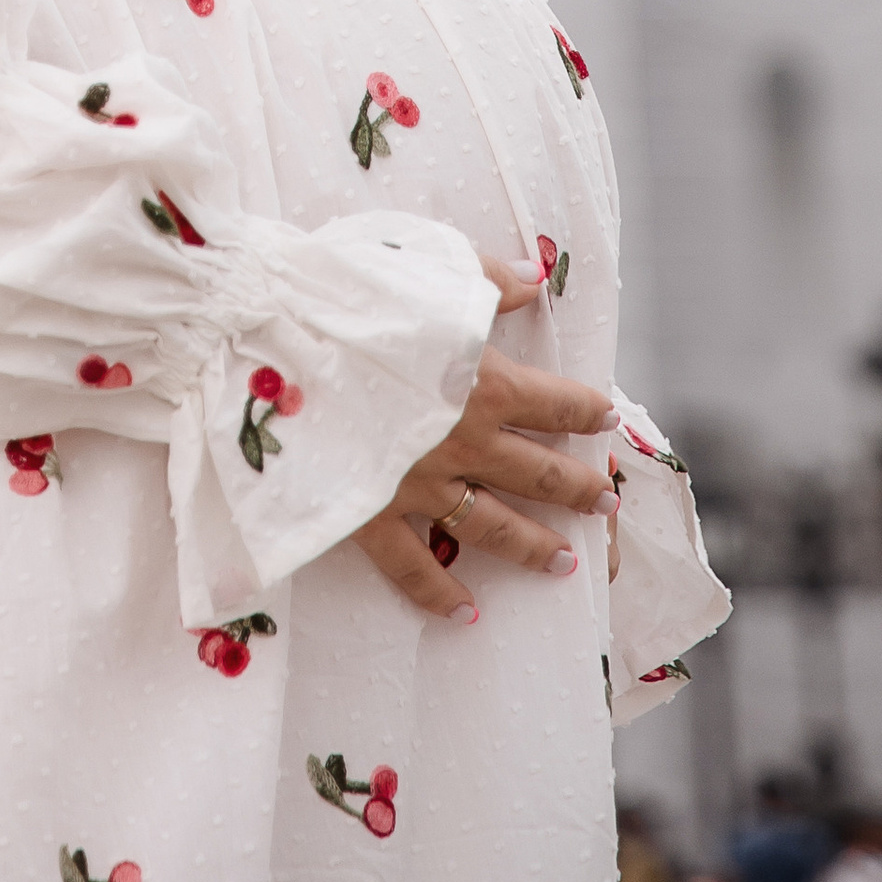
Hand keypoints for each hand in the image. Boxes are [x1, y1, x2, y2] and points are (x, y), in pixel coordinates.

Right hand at [353, 257, 617, 620]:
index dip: (584, 410)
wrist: (274, 338)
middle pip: (538, 474)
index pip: (553, 403)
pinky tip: (467, 614)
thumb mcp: (426, 267)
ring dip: (535, 546)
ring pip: (494, 527)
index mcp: (482, 382)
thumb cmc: (350, 294)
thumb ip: (486, 280)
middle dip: (578, 488)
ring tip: (566, 563)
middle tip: (606, 502)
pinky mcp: (372, 515)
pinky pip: (415, 569)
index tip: (605, 418)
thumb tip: (536, 279)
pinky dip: (441, 595)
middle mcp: (463, 442)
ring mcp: (419, 485)